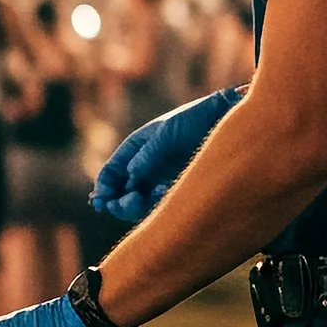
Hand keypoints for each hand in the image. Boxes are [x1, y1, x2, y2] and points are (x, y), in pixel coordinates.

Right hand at [91, 85, 245, 222]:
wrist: (224, 119)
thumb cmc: (193, 119)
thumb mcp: (166, 134)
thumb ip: (148, 155)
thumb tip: (131, 176)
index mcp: (134, 149)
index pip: (111, 173)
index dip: (104, 188)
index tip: (102, 200)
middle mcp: (144, 167)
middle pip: (121, 194)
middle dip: (117, 203)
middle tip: (123, 204)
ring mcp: (159, 179)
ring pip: (138, 204)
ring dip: (134, 207)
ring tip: (141, 199)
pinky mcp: (177, 188)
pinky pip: (160, 204)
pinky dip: (157, 203)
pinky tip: (164, 192)